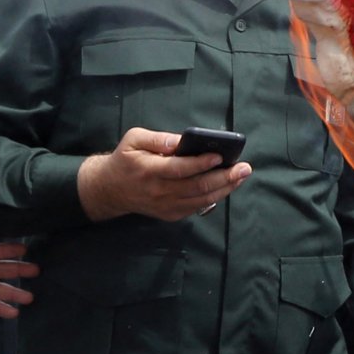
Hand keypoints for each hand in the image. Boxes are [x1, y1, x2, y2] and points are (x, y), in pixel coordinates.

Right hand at [76, 127, 251, 221]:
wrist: (109, 189)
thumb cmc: (126, 159)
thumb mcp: (134, 139)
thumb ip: (158, 139)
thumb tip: (182, 141)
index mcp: (148, 170)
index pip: (179, 169)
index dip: (201, 163)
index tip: (220, 155)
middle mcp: (158, 191)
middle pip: (196, 187)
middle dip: (224, 177)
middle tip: (244, 167)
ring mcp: (164, 206)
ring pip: (200, 200)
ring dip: (225, 188)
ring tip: (241, 176)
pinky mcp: (169, 214)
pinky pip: (196, 208)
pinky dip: (214, 197)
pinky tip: (227, 186)